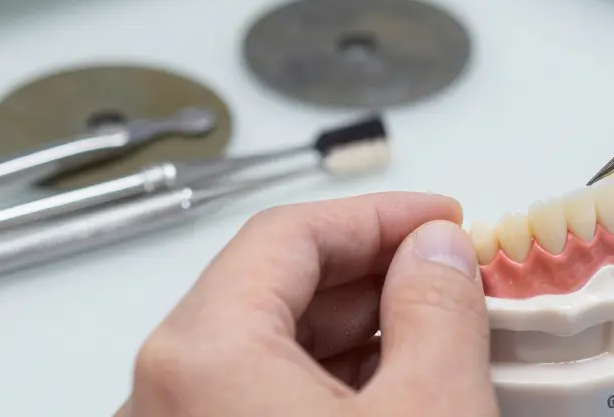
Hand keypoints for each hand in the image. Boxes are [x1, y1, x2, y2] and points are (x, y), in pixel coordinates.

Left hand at [114, 192, 497, 415]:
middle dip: (372, 272)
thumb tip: (436, 250)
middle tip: (448, 271)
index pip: (289, 234)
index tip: (442, 219)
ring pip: (265, 350)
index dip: (379, 215)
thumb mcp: (430, 410)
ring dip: (356, 331)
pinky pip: (256, 401)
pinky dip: (327, 384)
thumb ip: (438, 310)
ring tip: (437, 334)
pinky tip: (392, 391)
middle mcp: (164, 393)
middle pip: (271, 289)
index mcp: (203, 355)